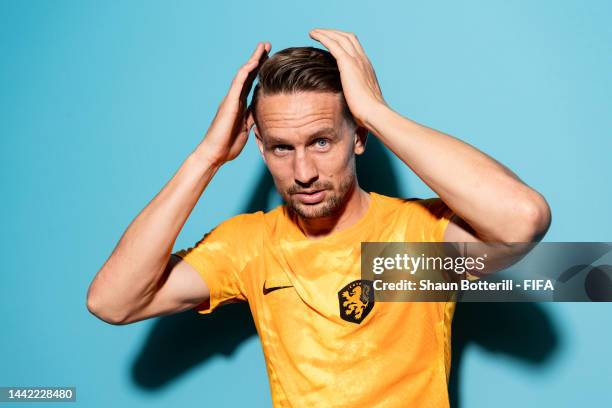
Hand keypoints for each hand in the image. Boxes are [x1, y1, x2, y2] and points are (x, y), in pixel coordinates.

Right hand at [199, 42, 270, 164]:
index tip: (271, 60)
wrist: (214, 154)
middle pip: (248, 75)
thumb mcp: (247, 130)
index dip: (261, 72)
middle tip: (267, 46)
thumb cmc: (228, 146)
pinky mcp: (229, 103)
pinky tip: (254, 62)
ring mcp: (231, 99)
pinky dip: (246, 72)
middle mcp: (235, 99)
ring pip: (243, 74)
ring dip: (254, 59)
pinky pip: (238, 83)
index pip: (252, 84)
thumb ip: (253, 119)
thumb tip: (263, 114)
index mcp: (240, 106)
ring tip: (263, 47)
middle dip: (258, 60)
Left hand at [308, 29, 385, 127]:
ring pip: (340, 38)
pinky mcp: (348, 64)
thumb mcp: (362, 102)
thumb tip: (350, 106)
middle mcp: (363, 60)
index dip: (342, 41)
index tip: (331, 41)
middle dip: (333, 33)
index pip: (355, 47)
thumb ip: (356, 97)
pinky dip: (323, 37)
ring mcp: (357, 61)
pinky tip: (313, 35)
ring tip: (313, 32)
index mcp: (367, 68)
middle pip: (348, 38)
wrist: (374, 114)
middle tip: (320, 33)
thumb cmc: (369, 114)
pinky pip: (333, 44)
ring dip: (325, 32)